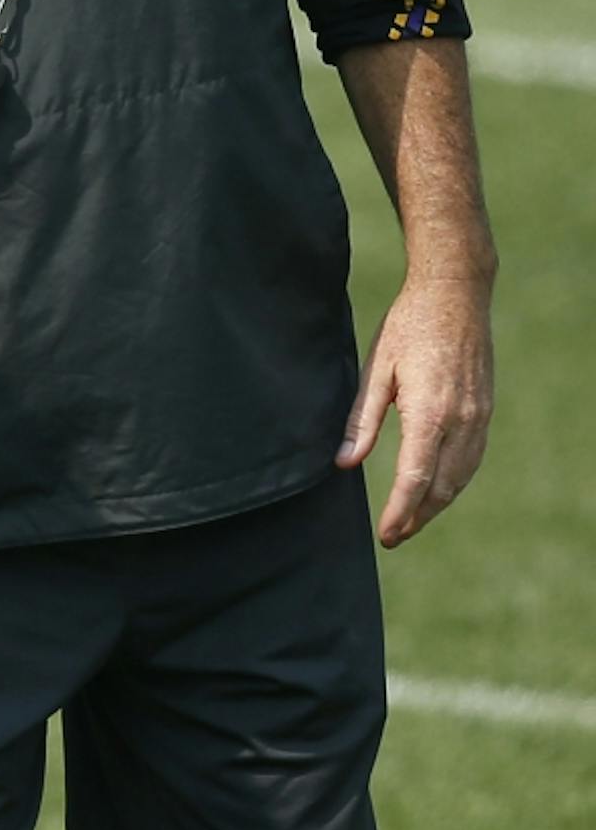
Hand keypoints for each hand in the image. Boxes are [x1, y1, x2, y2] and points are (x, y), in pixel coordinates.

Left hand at [335, 267, 493, 545]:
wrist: (456, 292)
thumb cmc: (409, 326)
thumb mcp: (376, 369)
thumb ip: (362, 420)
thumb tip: (344, 463)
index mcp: (431, 412)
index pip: (415, 478)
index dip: (401, 511)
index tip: (387, 535)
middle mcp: (462, 419)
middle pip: (442, 486)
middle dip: (418, 516)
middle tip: (395, 537)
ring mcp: (479, 415)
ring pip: (462, 476)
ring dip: (438, 504)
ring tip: (413, 521)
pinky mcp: (485, 409)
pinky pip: (473, 458)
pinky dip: (456, 481)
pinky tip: (439, 490)